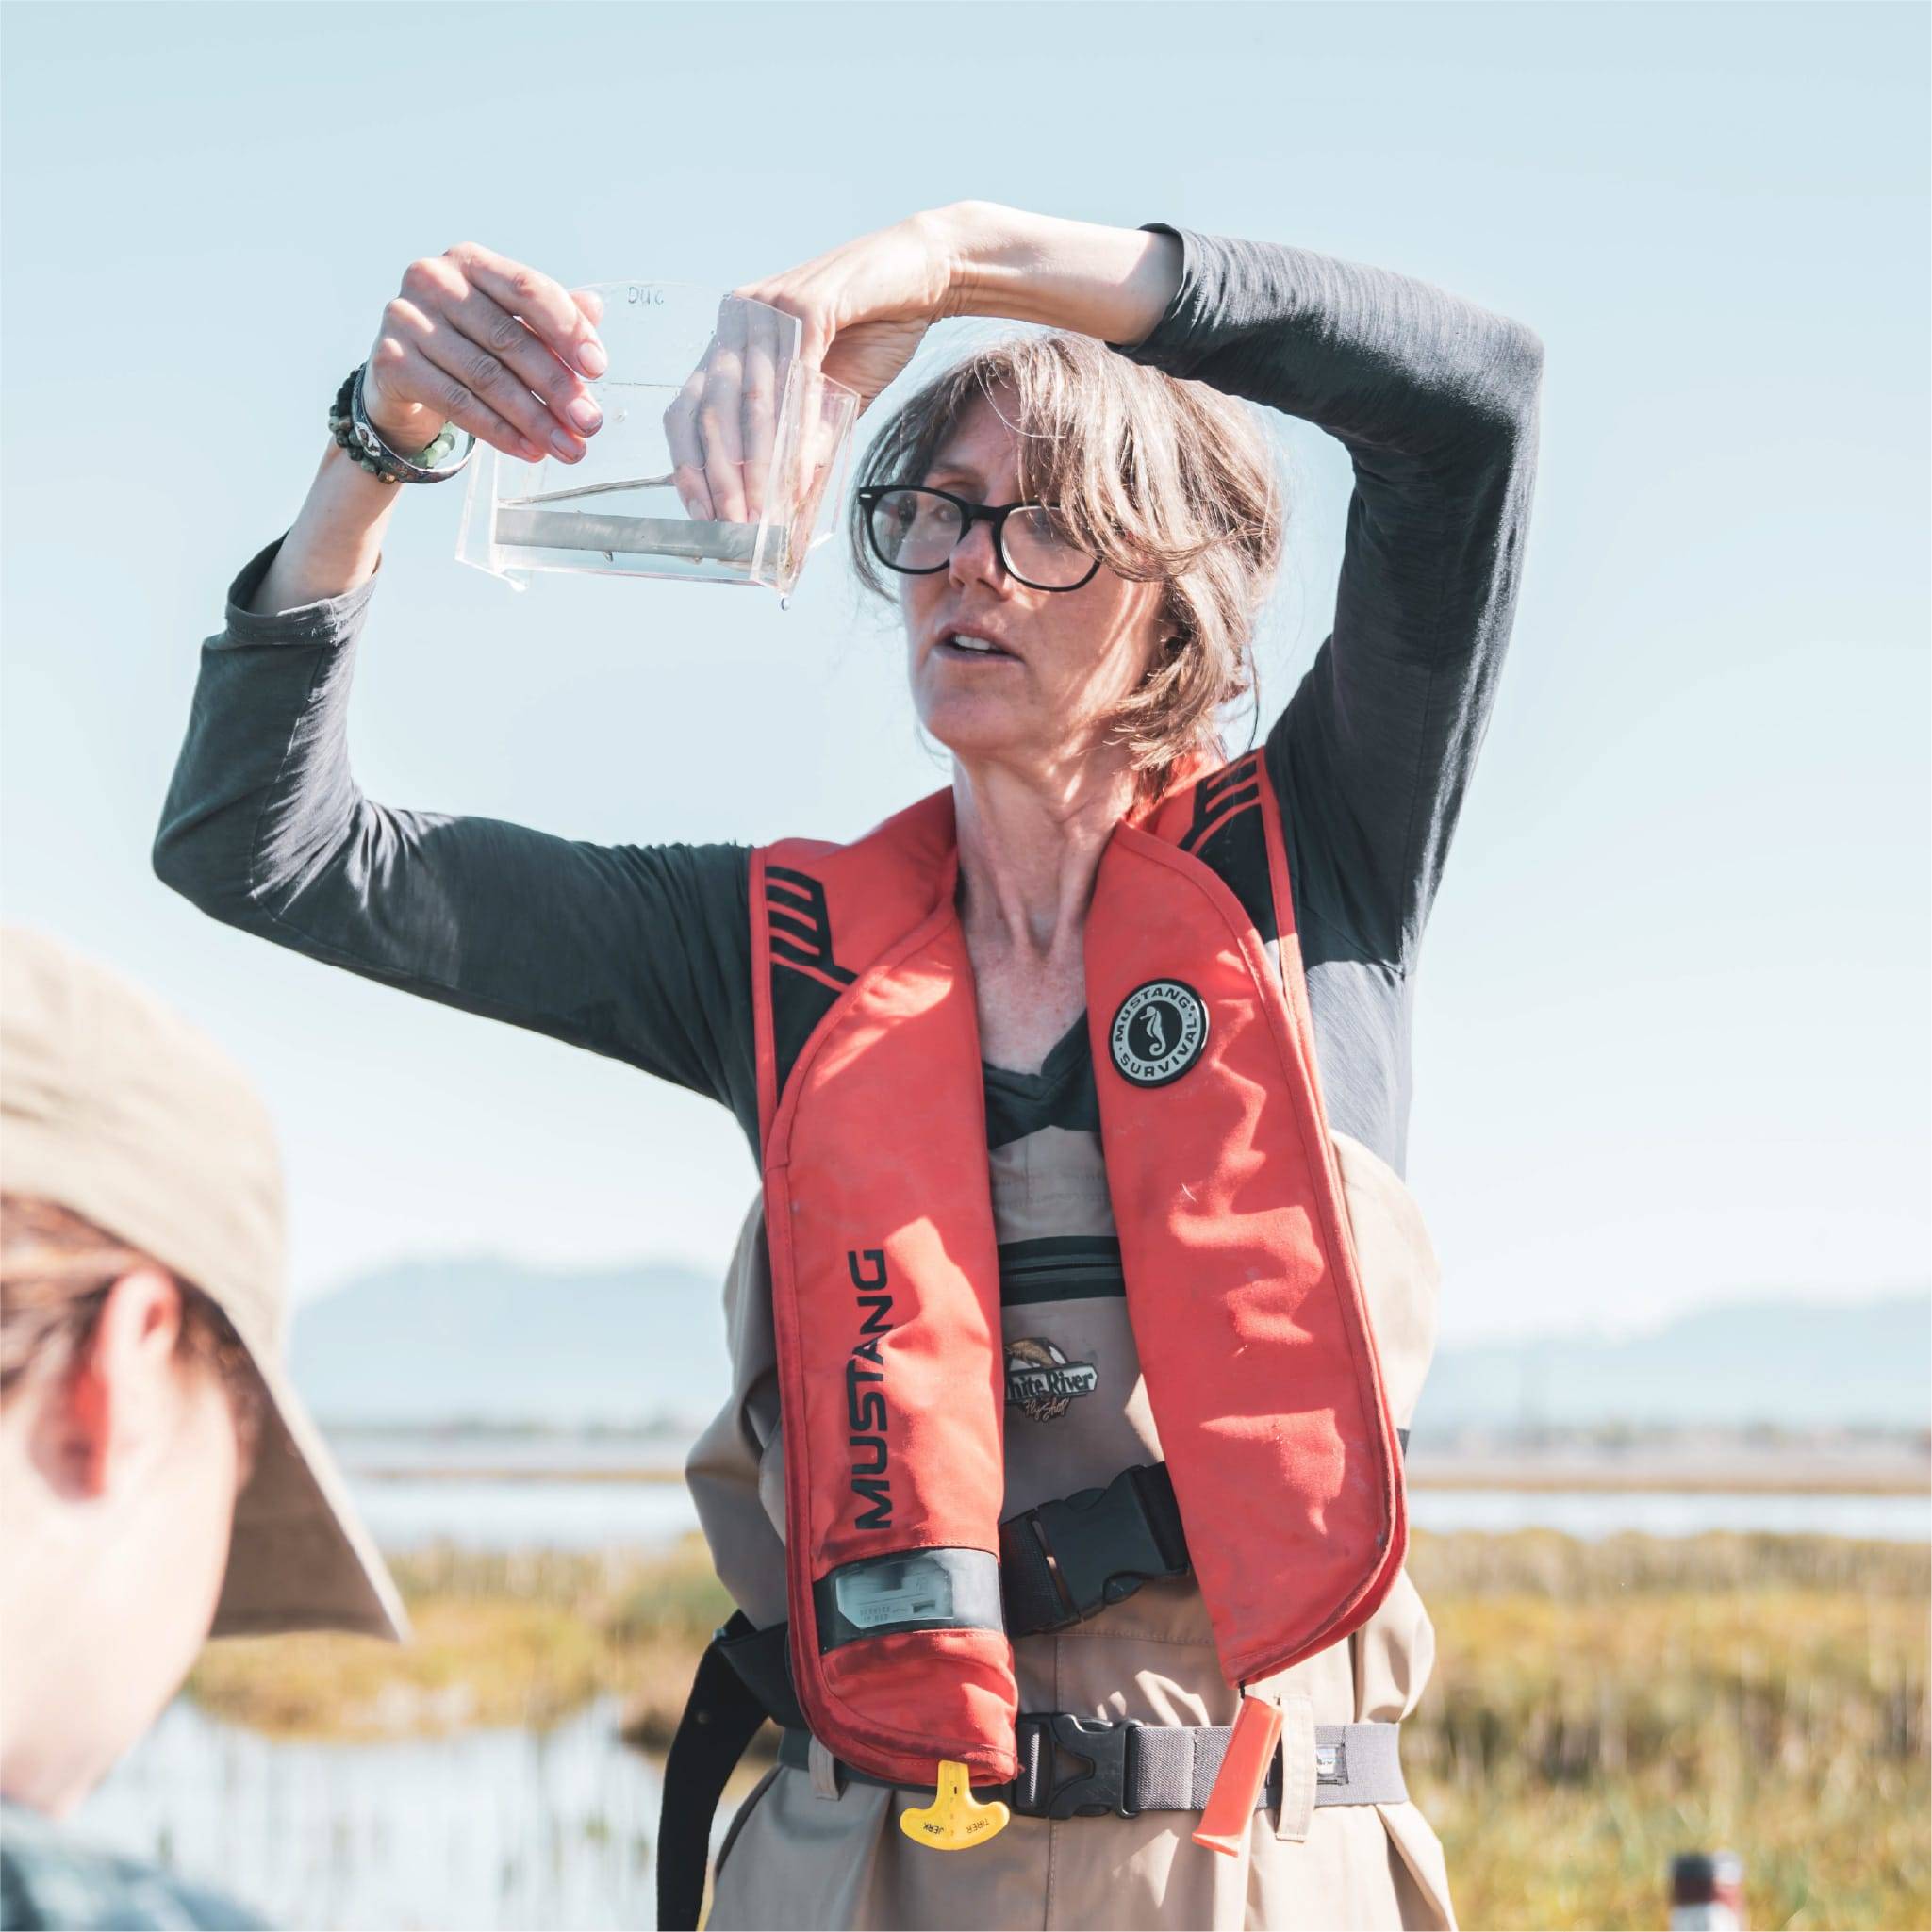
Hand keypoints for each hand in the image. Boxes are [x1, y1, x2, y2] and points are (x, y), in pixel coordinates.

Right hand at [360, 245, 608, 464]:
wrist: (404, 378)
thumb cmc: (469, 344)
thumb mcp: (511, 324)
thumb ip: (550, 316)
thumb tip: (595, 307)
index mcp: (470, 260)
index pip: (528, 288)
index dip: (568, 329)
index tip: (598, 369)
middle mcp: (433, 279)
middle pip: (509, 339)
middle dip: (557, 387)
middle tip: (589, 423)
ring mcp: (406, 318)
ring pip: (486, 376)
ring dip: (535, 419)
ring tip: (568, 447)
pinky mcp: (390, 360)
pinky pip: (457, 402)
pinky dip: (500, 431)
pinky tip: (530, 450)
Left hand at [665, 209, 962, 523]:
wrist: (925, 278)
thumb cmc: (875, 335)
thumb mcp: (832, 402)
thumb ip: (804, 445)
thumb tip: (786, 507)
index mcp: (731, 340)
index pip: (690, 408)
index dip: (690, 464)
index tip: (701, 514)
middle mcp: (738, 318)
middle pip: (712, 408)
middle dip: (723, 477)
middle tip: (735, 528)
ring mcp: (768, 306)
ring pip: (750, 398)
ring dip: (756, 463)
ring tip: (763, 512)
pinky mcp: (807, 303)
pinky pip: (793, 376)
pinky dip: (795, 429)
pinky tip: (797, 471)